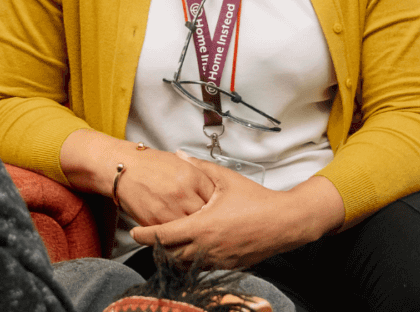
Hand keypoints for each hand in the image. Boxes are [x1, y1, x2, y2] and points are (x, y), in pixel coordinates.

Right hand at [116, 148, 216, 226]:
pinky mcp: (156, 223)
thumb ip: (200, 176)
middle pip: (206, 216)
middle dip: (209, 220)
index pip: (216, 197)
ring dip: (195, 232)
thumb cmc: (151, 164)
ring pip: (191, 230)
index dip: (218, 204)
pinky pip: (173, 236)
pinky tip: (181, 234)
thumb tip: (216, 192)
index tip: (218, 208)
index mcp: (191, 177)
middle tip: (210, 222)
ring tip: (197, 232)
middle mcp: (182, 194)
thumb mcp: (180, 163)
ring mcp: (169, 210)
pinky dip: (179, 237)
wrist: (124, 168)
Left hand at [131, 153, 344, 268]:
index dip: (146, 235)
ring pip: (186, 264)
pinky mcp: (229, 265)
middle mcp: (208, 247)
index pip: (165, 236)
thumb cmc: (255, 199)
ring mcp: (219, 259)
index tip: (133, 232)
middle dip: (155, 248)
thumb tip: (178, 154)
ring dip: (173, 256)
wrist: (286, 222)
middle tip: (144, 237)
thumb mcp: (224, 178)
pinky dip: (191, 260)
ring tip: (163, 243)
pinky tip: (188, 248)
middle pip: (171, 255)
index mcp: (202, 226)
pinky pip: (203, 266)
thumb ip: (198, 166)